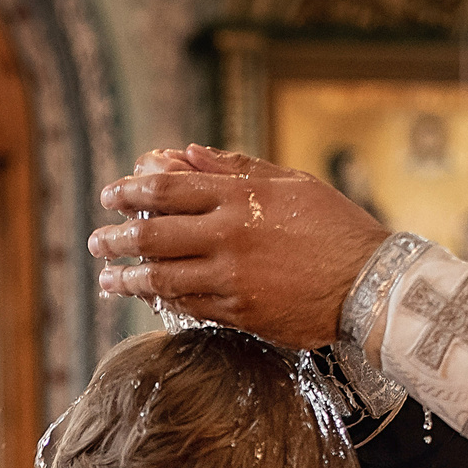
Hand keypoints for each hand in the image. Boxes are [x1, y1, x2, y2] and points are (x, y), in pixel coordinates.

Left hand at [88, 144, 390, 348]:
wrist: (370, 283)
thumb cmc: (335, 227)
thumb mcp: (289, 184)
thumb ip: (234, 169)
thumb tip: (185, 155)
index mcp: (238, 198)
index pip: (165, 190)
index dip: (129, 192)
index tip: (109, 196)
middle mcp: (227, 237)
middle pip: (152, 234)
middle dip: (116, 238)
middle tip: (97, 240)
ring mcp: (230, 278)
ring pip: (161, 277)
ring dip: (126, 277)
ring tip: (107, 277)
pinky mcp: (238, 312)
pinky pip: (187, 305)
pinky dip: (160, 298)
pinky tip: (146, 295)